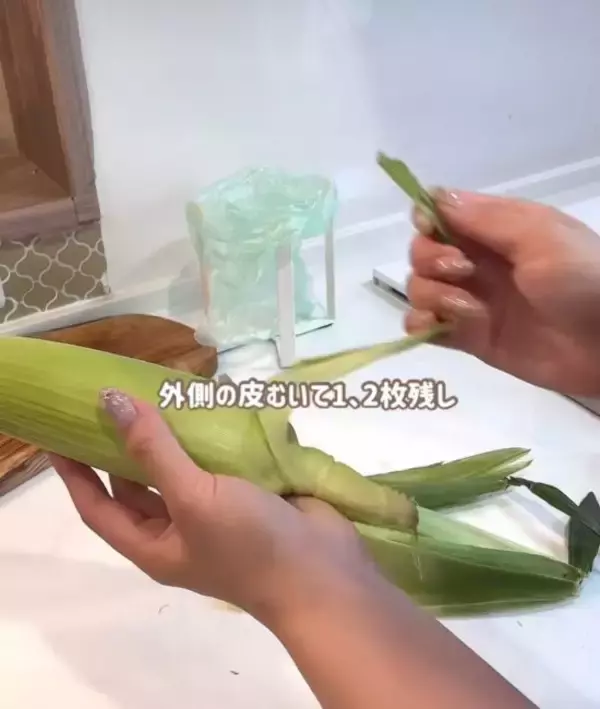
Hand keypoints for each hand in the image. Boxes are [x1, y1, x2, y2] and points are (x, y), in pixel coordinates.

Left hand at [52, 389, 535, 708]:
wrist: (323, 571)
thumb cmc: (247, 543)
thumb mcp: (192, 497)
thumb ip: (153, 450)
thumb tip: (111, 403)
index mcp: (154, 542)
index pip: (97, 506)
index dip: (74, 473)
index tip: (59, 432)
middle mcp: (179, 528)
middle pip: (137, 484)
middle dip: (123, 445)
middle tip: (113, 399)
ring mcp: (215, 511)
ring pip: (180, 468)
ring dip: (170, 436)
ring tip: (156, 393)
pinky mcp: (247, 493)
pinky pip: (217, 461)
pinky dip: (209, 436)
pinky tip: (206, 405)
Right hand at [406, 188, 599, 395]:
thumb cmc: (582, 278)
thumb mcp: (539, 234)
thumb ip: (484, 217)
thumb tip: (431, 196)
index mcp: (495, 229)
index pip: (439, 214)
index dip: (426, 219)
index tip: (432, 229)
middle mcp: (476, 262)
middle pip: (421, 251)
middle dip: (430, 258)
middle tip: (463, 271)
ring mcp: (469, 300)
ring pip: (418, 288)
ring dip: (432, 294)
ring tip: (469, 309)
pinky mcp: (467, 337)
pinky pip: (422, 326)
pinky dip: (423, 324)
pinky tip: (444, 326)